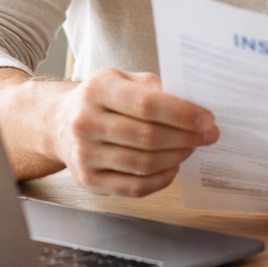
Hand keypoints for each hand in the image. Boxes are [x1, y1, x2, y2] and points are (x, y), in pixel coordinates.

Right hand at [48, 67, 218, 196]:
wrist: (59, 123)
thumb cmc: (100, 99)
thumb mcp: (122, 79)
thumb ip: (154, 87)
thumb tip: (193, 107)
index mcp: (97, 90)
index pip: (147, 105)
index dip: (182, 114)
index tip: (208, 120)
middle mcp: (86, 123)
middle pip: (148, 137)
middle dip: (186, 138)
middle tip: (208, 135)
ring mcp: (85, 155)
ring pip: (144, 164)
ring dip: (176, 157)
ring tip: (190, 147)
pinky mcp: (89, 180)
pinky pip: (134, 187)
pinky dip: (161, 179)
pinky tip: (172, 166)